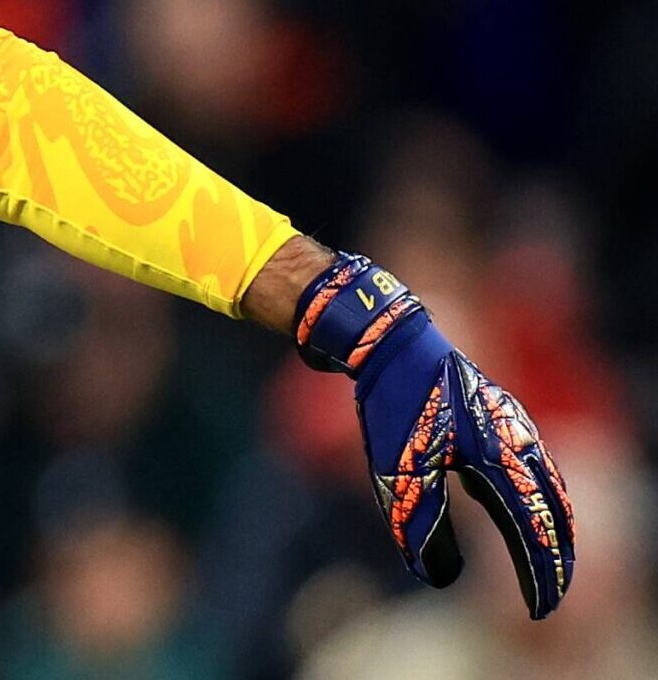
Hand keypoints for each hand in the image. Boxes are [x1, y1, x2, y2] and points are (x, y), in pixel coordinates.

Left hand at [295, 252, 576, 616]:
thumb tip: (439, 577)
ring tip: (547, 559)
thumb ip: (420, 526)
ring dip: (553, 526)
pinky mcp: (502, 415)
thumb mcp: (397, 471)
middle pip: (554, 512)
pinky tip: (522, 509)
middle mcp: (520, 444)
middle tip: (550, 593)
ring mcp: (515, 426)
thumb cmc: (395, 401)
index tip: (538, 608)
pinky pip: (536, 465)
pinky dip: (541, 497)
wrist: (392, 339)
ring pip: (550, 487)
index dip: (539, 575)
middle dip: (556, 556)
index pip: (534, 533)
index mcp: (502, 462)